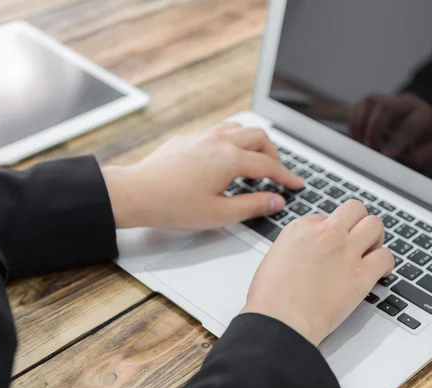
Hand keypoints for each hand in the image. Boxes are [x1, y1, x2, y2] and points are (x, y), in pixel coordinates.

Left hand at [102, 123, 303, 229]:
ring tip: (256, 162)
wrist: (135, 193)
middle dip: (274, 154)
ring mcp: (202, 136)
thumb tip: (276, 201)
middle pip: (259, 137)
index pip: (269, 165)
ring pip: (240, 129)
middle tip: (277, 173)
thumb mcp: (219, 214)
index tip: (296, 184)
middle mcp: (219, 141)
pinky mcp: (188, 139)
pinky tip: (227, 158)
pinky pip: (220, 131)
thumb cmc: (173, 205)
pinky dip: (235, 141)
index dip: (286, 177)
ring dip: (254, 143)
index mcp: (229, 159)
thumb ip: (253, 206)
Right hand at [241, 201, 394, 345]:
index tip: (331, 245)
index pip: (326, 217)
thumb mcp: (275, 257)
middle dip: (358, 222)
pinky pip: (386, 257)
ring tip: (370, 251)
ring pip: (375, 225)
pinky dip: (386, 264)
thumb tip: (309, 253)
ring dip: (375, 237)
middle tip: (357, 238)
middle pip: (354, 209)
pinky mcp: (361, 275)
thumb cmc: (271, 298)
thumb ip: (296, 247)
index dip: (331, 231)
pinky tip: (379, 272)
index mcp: (301, 228)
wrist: (280, 320)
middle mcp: (326, 233)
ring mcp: (345, 251)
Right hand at [349, 93, 431, 166]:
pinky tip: (355, 136)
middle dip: (374, 129)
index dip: (396, 141)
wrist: (421, 115)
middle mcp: (404, 103)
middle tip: (371, 147)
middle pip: (386, 108)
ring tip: (360, 143)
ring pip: (370, 102)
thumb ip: (425, 154)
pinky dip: (353, 121)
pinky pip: (359, 105)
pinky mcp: (373, 101)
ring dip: (361, 124)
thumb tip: (412, 159)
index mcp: (423, 114)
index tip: (385, 155)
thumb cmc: (425, 133)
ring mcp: (387, 99)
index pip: (409, 125)